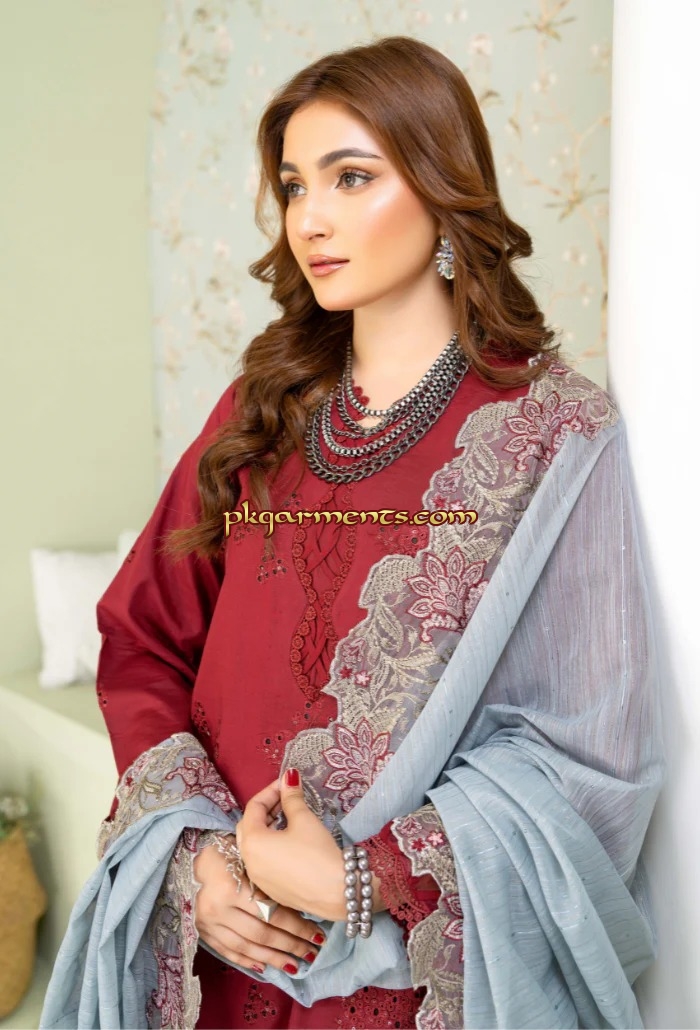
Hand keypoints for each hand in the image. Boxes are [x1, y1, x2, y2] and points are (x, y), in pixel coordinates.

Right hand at [193, 836, 325, 975]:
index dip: (298, 926)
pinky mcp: (203, 932)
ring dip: (273, 958)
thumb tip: (304, 902)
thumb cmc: (231, 851)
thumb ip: (271, 879)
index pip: (271, 913)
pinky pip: (228, 952)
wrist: (198, 858)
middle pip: (262, 933)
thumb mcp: (252, 857)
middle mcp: (218, 909)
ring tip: (295, 965)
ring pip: (247, 947)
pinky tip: (265, 966)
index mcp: (230, 887)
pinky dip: (248, 960)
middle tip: (311, 953)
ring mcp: (208, 923)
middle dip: (290, 945)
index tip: (317, 934)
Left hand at [236, 769, 386, 921]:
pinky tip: (291, 842)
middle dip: (266, 809)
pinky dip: (271, 847)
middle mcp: (249, 862)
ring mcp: (258, 879)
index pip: (253, 807)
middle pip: (248, 826)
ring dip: (268, 828)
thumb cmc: (318, 854)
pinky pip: (263, 862)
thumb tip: (289, 777)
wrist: (337, 894)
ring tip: (289, 817)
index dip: (270, 791)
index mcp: (252, 842)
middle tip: (285, 799)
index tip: (287, 783)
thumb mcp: (304, 820)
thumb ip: (292, 797)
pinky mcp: (270, 890)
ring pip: (255, 846)